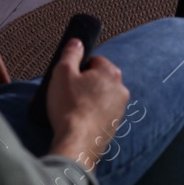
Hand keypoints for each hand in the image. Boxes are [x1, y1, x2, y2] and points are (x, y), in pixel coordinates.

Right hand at [45, 39, 128, 167]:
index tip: (67, 77)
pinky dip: (90, 115)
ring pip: (99, 97)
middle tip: (65, 93)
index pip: (94, 60)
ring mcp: (119, 110)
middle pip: (98, 79)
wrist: (77, 143)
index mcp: (111, 73)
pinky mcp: (114, 127)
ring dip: (87, 100)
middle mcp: (121, 90)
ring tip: (68, 109)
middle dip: (83, 84)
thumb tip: (77, 42)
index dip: (78, 67)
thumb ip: (71, 53)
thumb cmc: (69, 105)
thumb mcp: (62, 72)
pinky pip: (100, 114)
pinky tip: (76, 121)